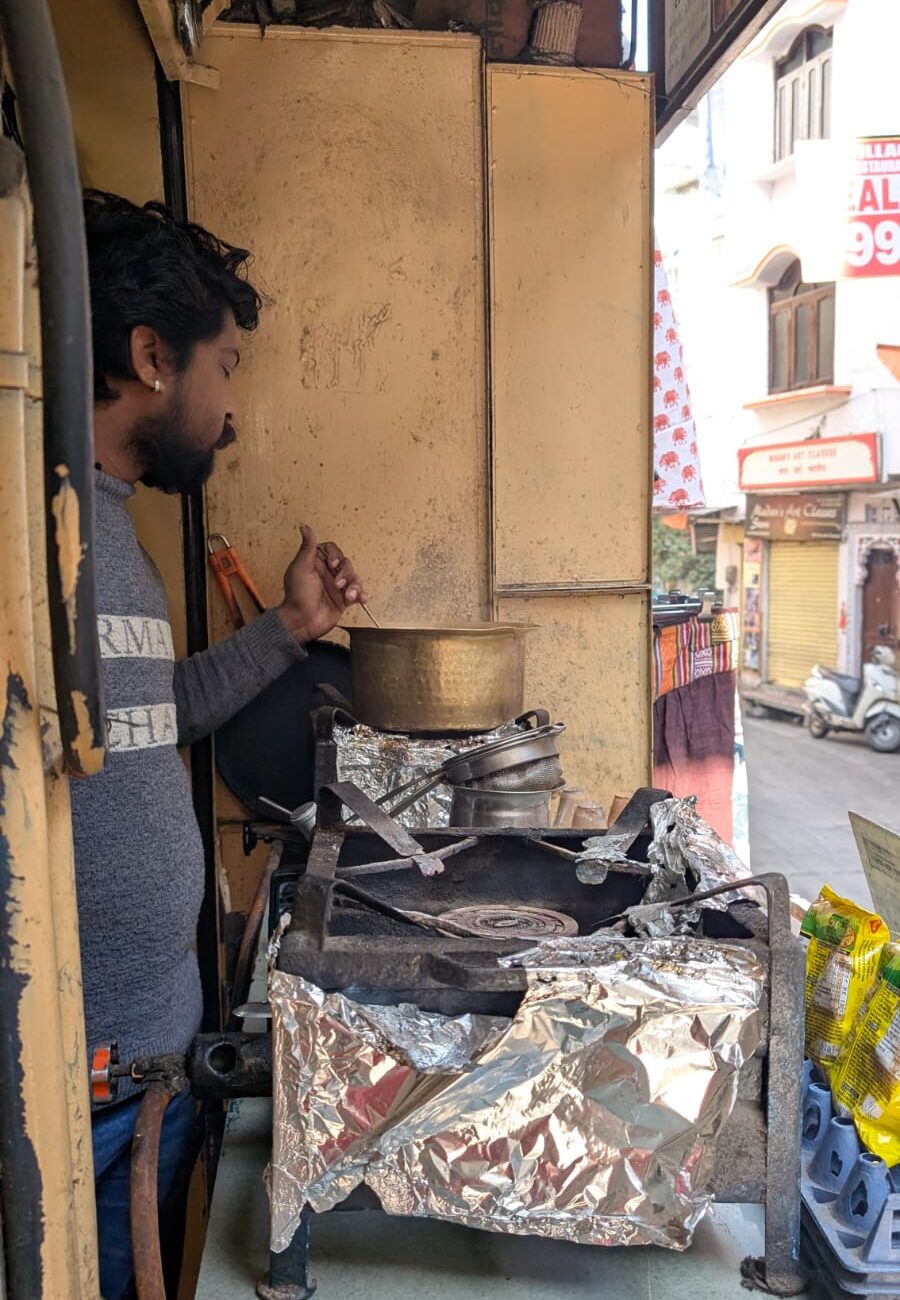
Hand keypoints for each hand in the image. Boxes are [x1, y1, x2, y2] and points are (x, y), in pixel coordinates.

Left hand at [276, 525, 367, 643]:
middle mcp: (328, 573)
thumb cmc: (297, 595)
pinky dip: (361, 594)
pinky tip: (361, 599)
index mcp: (316, 563)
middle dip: (345, 572)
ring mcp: (337, 586)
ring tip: (348, 595)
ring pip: (354, 577)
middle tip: (337, 583)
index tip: (332, 564)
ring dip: (354, 585)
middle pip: (346, 563)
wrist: (302, 621)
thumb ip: (307, 548)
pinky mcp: (344, 599)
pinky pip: (357, 592)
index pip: (332, 550)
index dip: (335, 555)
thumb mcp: (300, 568)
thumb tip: (305, 527)